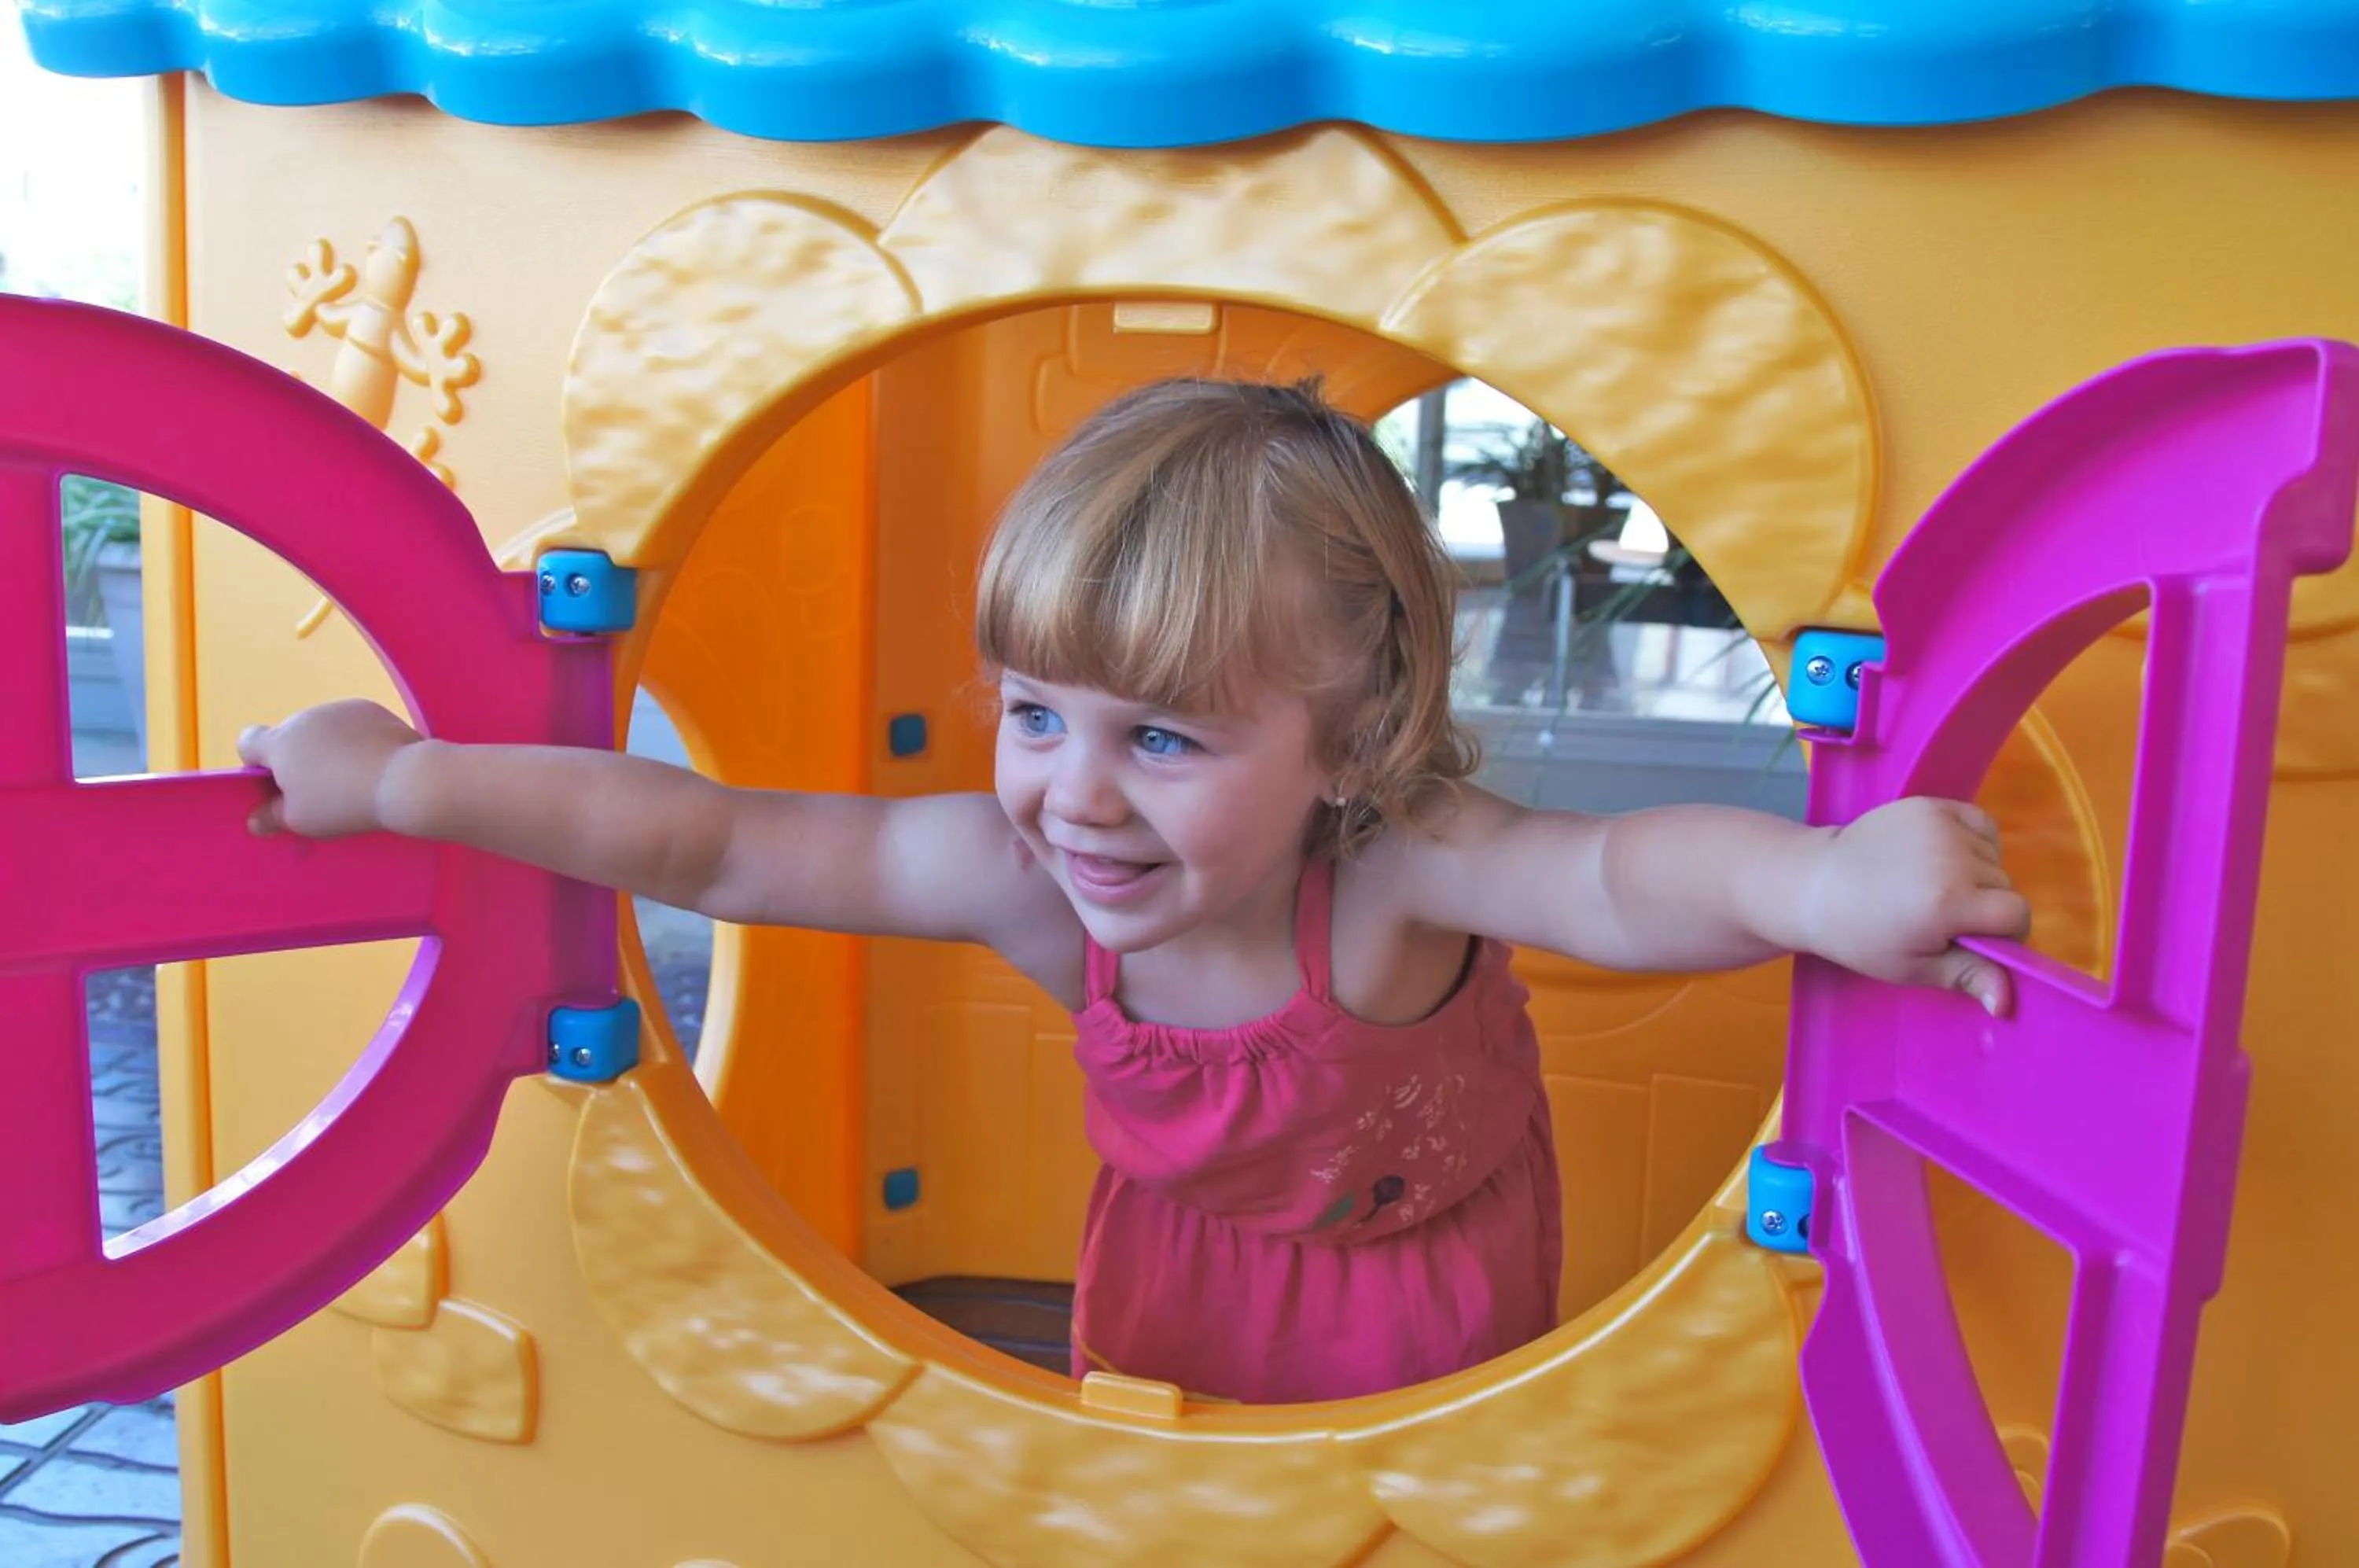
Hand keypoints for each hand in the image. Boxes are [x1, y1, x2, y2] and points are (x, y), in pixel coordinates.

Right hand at [237, 699, 423, 837]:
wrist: (404, 779)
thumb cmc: (342, 803)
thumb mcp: (300, 820)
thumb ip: (271, 816)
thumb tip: (255, 819)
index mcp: (280, 741)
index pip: (248, 741)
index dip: (257, 764)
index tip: (277, 786)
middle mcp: (305, 717)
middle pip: (289, 737)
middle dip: (297, 760)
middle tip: (321, 790)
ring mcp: (339, 709)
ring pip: (322, 730)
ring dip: (328, 749)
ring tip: (353, 778)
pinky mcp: (371, 708)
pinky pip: (351, 725)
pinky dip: (356, 740)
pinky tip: (373, 762)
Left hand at [1797, 797, 2032, 1015]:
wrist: (1816, 885)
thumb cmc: (1863, 936)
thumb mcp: (1914, 966)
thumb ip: (1967, 976)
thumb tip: (2005, 1003)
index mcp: (1950, 902)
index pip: (2017, 914)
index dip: (2005, 933)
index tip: (1975, 940)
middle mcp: (1951, 858)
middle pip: (2004, 885)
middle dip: (1986, 905)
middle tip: (1942, 916)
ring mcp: (1941, 826)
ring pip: (1994, 856)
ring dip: (1978, 873)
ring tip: (1935, 885)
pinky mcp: (1930, 805)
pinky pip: (1980, 823)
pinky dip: (1973, 840)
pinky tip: (1945, 857)